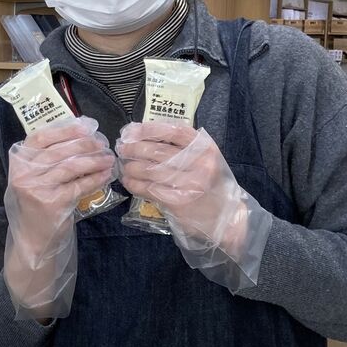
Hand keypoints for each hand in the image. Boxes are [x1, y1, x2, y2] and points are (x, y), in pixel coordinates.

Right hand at [7, 118, 115, 238]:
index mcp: (18, 162)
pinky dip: (95, 179)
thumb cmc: (37, 201)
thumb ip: (47, 157)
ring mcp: (37, 189)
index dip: (64, 130)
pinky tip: (105, 175)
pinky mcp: (52, 203)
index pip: (40, 138)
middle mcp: (24, 174)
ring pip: (71, 167)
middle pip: (58, 151)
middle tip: (102, 144)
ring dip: (94, 161)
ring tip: (108, 158)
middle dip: (84, 145)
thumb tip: (81, 133)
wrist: (34, 236)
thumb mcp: (34, 176)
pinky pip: (79, 186)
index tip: (86, 127)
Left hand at [117, 122, 246, 248]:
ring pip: (150, 170)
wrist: (224, 217)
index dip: (149, 129)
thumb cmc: (208, 184)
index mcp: (205, 147)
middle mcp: (199, 163)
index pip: (174, 130)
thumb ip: (180, 146)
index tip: (132, 130)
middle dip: (135, 148)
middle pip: (158, 150)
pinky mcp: (179, 201)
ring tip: (124, 167)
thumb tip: (140, 135)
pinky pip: (149, 189)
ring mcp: (189, 183)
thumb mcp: (203, 159)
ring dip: (131, 167)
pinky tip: (129, 182)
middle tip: (122, 149)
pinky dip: (134, 184)